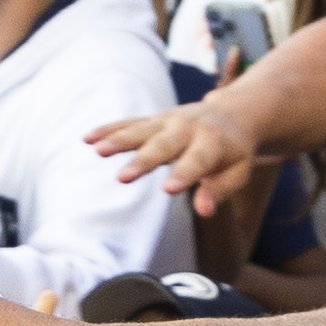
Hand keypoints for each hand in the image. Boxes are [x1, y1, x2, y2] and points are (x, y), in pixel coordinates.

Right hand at [91, 97, 262, 219]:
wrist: (231, 113)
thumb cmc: (234, 152)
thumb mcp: (239, 171)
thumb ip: (220, 190)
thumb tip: (205, 211)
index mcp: (212, 144)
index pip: (197, 162)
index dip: (184, 175)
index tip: (168, 190)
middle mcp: (188, 129)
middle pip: (163, 146)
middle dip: (143, 161)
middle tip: (122, 178)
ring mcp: (168, 121)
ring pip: (141, 131)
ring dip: (118, 140)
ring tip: (97, 150)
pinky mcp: (153, 120)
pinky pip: (128, 123)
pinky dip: (108, 129)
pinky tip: (87, 139)